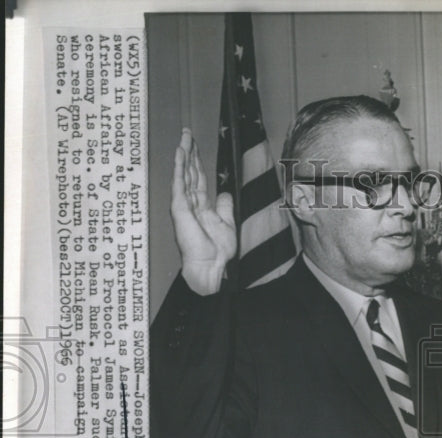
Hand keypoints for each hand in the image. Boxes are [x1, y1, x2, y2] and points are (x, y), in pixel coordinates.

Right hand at [170, 129, 236, 294]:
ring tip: (183, 138)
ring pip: (183, 174)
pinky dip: (179, 168)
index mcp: (201, 207)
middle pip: (190, 172)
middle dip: (189, 152)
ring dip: (183, 155)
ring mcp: (184, 205)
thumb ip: (224, 207)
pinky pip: (179, 183)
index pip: (198, 178)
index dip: (197, 161)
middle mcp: (190, 204)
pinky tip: (180, 154)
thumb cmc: (218, 251)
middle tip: (187, 133)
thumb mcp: (227, 224)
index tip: (195, 145)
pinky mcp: (180, 208)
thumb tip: (223, 193)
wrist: (212, 266)